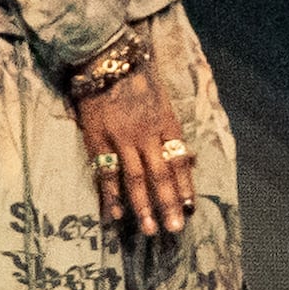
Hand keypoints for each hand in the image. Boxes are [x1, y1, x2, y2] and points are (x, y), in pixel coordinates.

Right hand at [69, 57, 196, 240]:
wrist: (106, 60)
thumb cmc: (138, 79)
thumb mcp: (163, 100)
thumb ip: (171, 130)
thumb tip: (190, 158)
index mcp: (166, 123)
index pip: (179, 161)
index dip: (185, 186)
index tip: (189, 209)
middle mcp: (147, 134)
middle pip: (162, 175)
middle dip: (169, 204)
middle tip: (174, 229)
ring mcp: (122, 138)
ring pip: (137, 178)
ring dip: (144, 206)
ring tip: (150, 229)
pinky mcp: (98, 139)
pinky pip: (106, 172)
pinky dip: (112, 195)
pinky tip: (116, 214)